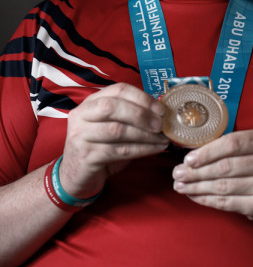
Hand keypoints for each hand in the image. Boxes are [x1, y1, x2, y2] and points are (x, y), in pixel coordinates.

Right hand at [60, 82, 168, 198]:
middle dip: (141, 114)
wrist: (76, 176)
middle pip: (113, 106)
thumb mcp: (113, 127)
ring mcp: (80, 135)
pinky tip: (154, 149)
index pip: (117, 90)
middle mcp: (81, 115)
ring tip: (161, 139)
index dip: (141, 97)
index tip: (160, 109)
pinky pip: (119, 150)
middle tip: (160, 124)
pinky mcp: (86, 156)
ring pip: (117, 130)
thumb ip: (131, 118)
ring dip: (144, 134)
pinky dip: (142, 149)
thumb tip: (161, 115)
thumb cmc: (100, 147)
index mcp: (90, 102)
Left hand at [172, 129, 252, 230]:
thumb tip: (197, 151)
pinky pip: (227, 202)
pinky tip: (195, 196)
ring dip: (197, 186)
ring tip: (180, 185)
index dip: (207, 151)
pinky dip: (207, 200)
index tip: (188, 158)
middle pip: (225, 166)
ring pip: (223, 185)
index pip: (232, 143)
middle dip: (196, 171)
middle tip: (177, 173)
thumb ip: (238, 145)